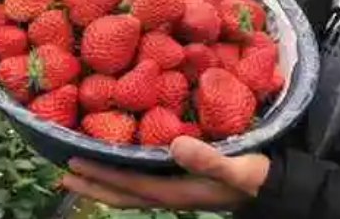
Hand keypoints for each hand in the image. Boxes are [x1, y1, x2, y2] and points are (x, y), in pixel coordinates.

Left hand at [60, 136, 268, 210]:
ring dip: (105, 180)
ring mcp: (176, 191)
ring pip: (131, 189)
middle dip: (93, 184)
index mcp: (177, 193)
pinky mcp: (183, 182)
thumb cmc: (257, 176)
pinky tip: (123, 159)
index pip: (129, 185)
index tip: (73, 162)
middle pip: (122, 194)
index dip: (100, 176)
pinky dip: (126, 173)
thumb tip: (174, 145)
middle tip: (64, 171)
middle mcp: (170, 195)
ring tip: (83, 168)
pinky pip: (145, 180)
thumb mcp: (237, 167)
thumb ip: (208, 159)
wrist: (275, 188)